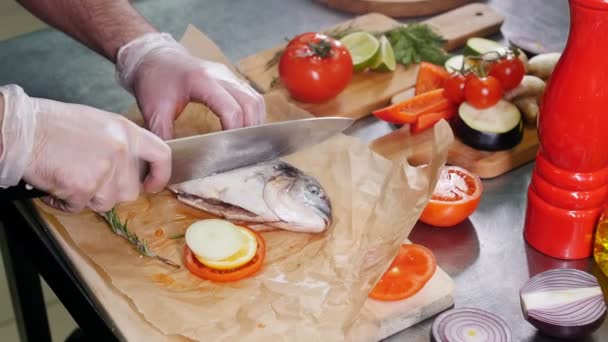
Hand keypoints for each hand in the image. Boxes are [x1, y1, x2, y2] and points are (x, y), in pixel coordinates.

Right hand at [0, 85, 170, 212]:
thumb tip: (133, 166)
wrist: (22, 130)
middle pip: (131, 190)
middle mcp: (121, 150)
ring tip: (69, 176)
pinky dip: (66, 202)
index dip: (160, 176)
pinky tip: (57, 184)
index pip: (162, 156)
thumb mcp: (100, 124)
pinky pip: (81, 207)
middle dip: (111, 192)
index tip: (152, 185)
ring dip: (88, 197)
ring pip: (107, 202)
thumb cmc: (53, 125)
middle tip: (89, 178)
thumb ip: (122, 144)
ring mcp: (104, 169)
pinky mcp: (84, 187)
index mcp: (127, 131)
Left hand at [116, 33, 265, 139]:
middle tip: (242, 150)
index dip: (235, 130)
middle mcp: (221, 75)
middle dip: (250, 129)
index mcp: (202, 81)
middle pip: (251, 103)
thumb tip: (170, 162)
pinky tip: (244, 129)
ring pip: (255, 99)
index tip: (229, 149)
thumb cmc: (153, 81)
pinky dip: (253, 114)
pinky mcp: (231, 78)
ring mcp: (228, 75)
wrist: (154, 56)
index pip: (231, 108)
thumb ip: (164, 136)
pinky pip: (252, 96)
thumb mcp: (154, 110)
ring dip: (255, 122)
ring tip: (245, 142)